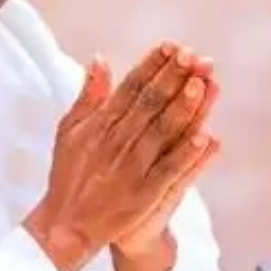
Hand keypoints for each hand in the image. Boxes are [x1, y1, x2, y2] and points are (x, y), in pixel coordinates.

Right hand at [23, 42, 218, 270]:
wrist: (66, 224)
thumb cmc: (69, 174)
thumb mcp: (70, 129)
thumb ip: (88, 95)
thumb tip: (99, 59)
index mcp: (100, 124)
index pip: (131, 87)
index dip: (152, 65)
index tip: (172, 46)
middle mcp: (116, 142)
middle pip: (150, 103)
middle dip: (172, 77)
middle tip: (193, 55)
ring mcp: (132, 168)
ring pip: (162, 131)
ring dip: (182, 107)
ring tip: (200, 84)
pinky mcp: (144, 193)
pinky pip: (168, 170)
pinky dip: (185, 154)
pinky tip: (204, 136)